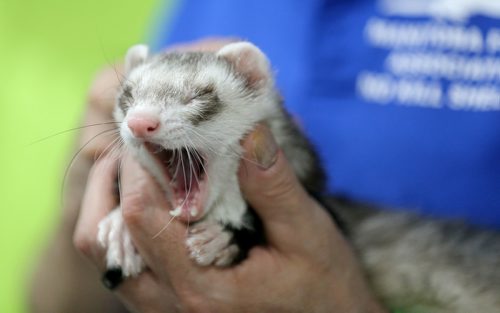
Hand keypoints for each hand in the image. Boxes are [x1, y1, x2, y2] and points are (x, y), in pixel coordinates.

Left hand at [98, 125, 386, 312]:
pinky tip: (153, 206)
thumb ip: (273, 187)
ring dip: (112, 207)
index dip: (139, 164)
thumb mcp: (307, 234)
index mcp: (202, 287)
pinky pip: (123, 269)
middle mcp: (171, 305)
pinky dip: (126, 230)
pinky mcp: (168, 309)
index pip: (142, 215)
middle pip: (106, 237)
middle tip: (140, 144)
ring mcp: (164, 311)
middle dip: (116, 181)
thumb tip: (248, 131)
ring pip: (106, 256)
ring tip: (140, 170)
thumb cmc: (322, 288)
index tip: (150, 129)